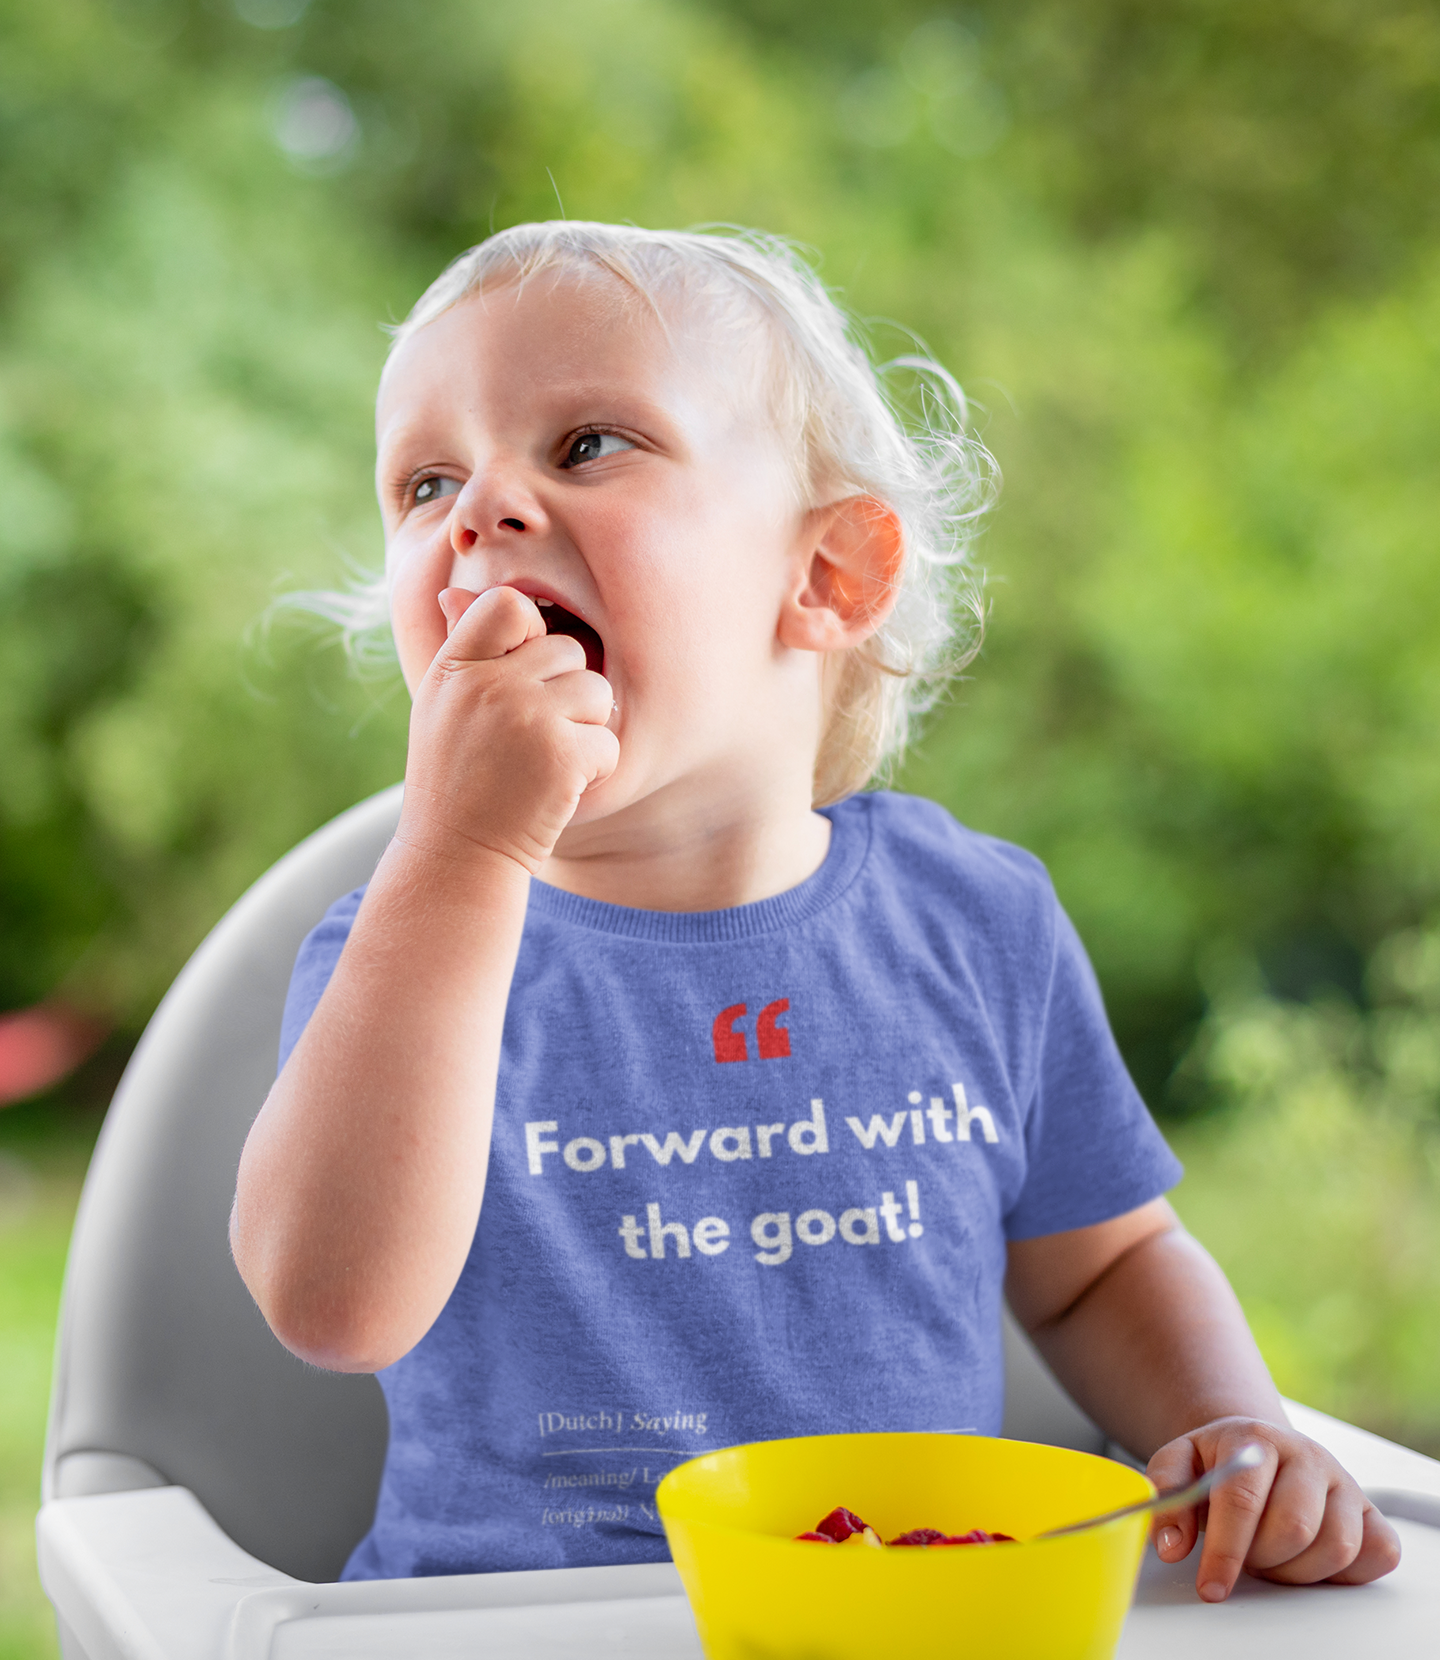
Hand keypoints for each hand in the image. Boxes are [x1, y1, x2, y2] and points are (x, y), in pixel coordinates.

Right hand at [399, 586, 618, 873]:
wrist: (456, 855)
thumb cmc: (453, 778)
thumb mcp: (442, 707)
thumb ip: (461, 650)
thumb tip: (455, 592)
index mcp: (456, 666)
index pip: (509, 604)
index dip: (531, 632)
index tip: (524, 674)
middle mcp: (489, 684)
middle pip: (568, 649)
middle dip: (566, 691)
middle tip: (534, 738)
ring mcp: (527, 718)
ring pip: (597, 691)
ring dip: (586, 728)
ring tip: (546, 761)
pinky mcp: (562, 755)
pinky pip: (609, 740)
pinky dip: (595, 769)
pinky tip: (559, 788)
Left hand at [1148, 1417, 1400, 1599]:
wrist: (1258, 1445)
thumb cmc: (1220, 1462)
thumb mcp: (1180, 1464)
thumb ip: (1168, 1496)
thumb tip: (1170, 1546)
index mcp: (1256, 1438)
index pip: (1242, 1499)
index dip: (1225, 1551)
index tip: (1211, 1587)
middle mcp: (1307, 1455)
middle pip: (1293, 1527)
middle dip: (1262, 1558)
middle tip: (1246, 1556)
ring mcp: (1344, 1482)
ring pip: (1337, 1546)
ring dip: (1297, 1570)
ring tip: (1272, 1556)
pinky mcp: (1372, 1511)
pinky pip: (1379, 1553)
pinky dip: (1346, 1571)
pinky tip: (1311, 1560)